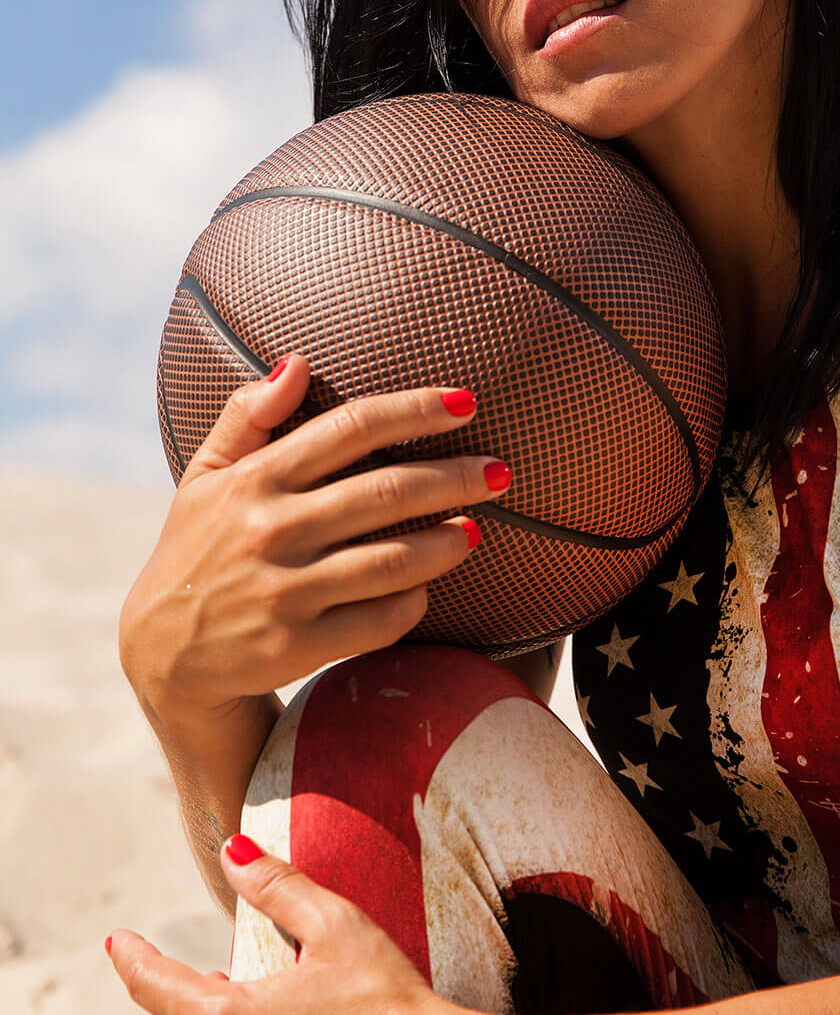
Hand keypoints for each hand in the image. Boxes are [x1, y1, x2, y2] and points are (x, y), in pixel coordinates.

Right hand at [119, 357, 512, 716]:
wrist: (163, 653)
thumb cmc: (197, 549)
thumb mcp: (204, 476)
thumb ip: (246, 415)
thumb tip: (297, 361)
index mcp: (254, 479)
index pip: (350, 428)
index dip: (415, 410)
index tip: (466, 402)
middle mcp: (271, 530)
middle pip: (386, 491)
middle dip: (455, 477)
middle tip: (501, 472)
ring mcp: (286, 590)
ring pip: (393, 560)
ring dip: (447, 543)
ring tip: (476, 529)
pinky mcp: (298, 645)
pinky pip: (380, 619)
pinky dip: (413, 601)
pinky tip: (427, 588)